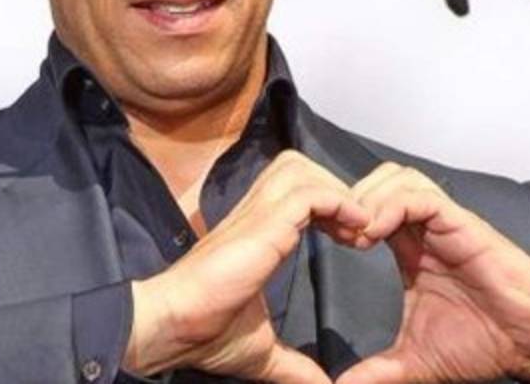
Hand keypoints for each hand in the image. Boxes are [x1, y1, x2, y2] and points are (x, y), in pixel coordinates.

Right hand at [123, 150, 370, 382]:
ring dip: (338, 191)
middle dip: (334, 187)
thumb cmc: (203, 332)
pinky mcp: (262, 223)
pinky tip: (354, 230)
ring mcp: (256, 214)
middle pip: (299, 166)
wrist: (171, 325)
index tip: (352, 237)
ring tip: (357, 228)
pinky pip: (309, 193)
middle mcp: (254, 214)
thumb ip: (293, 366)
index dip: (329, 204)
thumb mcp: (260, 351)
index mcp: (254, 233)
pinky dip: (339, 203)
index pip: (294, 190)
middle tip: (357, 228)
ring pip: (303, 169)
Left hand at [338, 164, 529, 383]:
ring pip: (396, 178)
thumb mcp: (414, 360)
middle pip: (376, 181)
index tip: (319, 240)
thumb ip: (377, 371)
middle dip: (348, 200)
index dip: (339, 216)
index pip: (366, 208)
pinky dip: (390, 205)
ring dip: (366, 199)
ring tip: (353, 237)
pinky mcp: (462, 223)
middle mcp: (426, 228)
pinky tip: (372, 236)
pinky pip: (420, 196)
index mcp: (410, 248)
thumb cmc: (484, 343)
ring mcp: (444, 223)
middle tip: (331, 233)